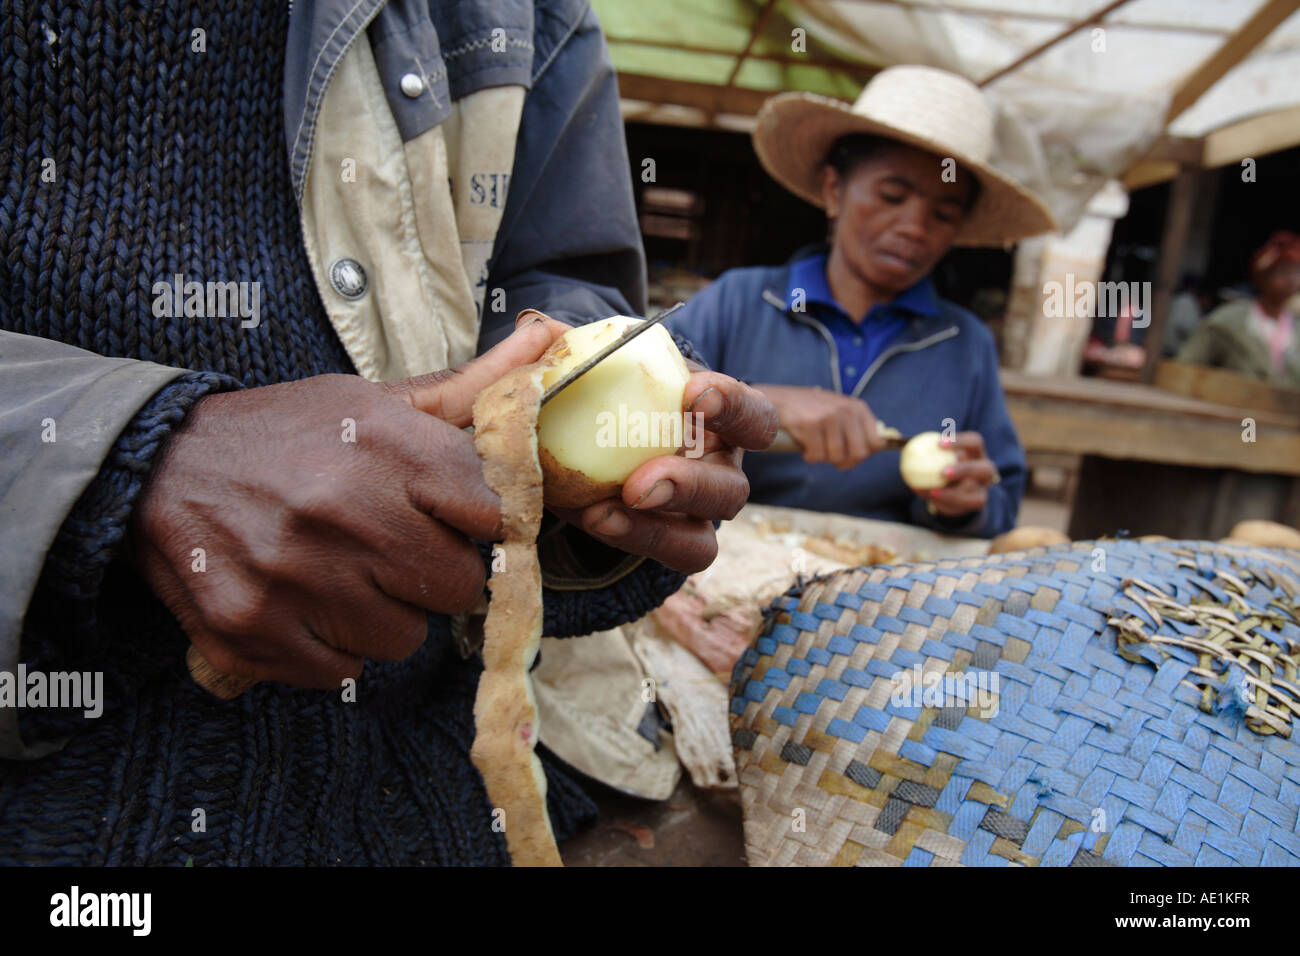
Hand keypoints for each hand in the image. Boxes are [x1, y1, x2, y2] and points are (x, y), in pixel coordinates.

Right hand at [130, 321, 559, 687]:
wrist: (159, 465)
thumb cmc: (285, 434)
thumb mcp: (370, 400)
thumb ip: (465, 390)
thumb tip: (547, 344)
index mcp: (385, 445)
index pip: (493, 514)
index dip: (479, 523)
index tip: (454, 519)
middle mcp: (344, 511)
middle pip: (457, 586)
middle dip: (434, 572)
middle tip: (393, 549)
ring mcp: (295, 576)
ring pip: (404, 637)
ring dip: (384, 614)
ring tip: (343, 573)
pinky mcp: (252, 629)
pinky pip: (343, 671)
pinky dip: (331, 647)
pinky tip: (305, 603)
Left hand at [521, 313, 777, 574]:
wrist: (585, 444)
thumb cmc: (606, 395)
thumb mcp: (601, 368)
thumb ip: (576, 350)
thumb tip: (544, 332)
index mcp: (720, 422)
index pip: (753, 416)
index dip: (733, 406)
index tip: (693, 394)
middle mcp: (718, 472)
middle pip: (731, 489)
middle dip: (689, 486)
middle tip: (640, 483)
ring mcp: (694, 518)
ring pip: (702, 540)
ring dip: (657, 527)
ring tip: (606, 512)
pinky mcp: (666, 545)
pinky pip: (663, 555)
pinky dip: (632, 540)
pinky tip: (594, 518)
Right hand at [753, 384, 888, 468]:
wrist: (780, 399)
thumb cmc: (811, 409)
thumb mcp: (840, 410)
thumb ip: (857, 426)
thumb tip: (878, 447)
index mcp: (858, 408)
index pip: (877, 442)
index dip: (865, 454)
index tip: (851, 455)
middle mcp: (846, 411)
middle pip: (859, 454)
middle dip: (845, 462)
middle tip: (833, 459)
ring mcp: (828, 418)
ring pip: (836, 457)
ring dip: (824, 458)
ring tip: (815, 447)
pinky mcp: (810, 426)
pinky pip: (817, 456)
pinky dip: (810, 456)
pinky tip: (805, 446)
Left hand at [919, 431, 998, 517]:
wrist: (953, 488)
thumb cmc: (941, 464)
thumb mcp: (936, 456)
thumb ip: (924, 451)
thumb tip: (902, 446)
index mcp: (976, 452)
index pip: (975, 441)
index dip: (960, 441)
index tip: (938, 443)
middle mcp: (986, 470)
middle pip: (985, 468)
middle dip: (965, 470)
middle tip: (943, 473)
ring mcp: (984, 488)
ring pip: (976, 493)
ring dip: (953, 493)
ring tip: (933, 492)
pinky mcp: (977, 503)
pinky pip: (963, 506)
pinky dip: (945, 503)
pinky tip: (929, 497)